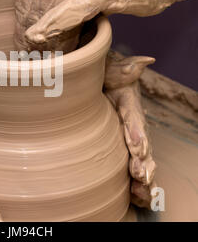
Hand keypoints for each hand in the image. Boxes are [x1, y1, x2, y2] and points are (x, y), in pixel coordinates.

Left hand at [104, 51, 156, 207]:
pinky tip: (137, 197)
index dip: (137, 133)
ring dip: (142, 176)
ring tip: (141, 192)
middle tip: (139, 176)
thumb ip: (129, 67)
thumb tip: (147, 60)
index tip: (137, 146)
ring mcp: (132, 138)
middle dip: (142, 162)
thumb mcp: (118, 71)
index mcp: (130, 107)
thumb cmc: (113, 79)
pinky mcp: (126, 146)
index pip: (135, 120)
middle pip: (142, 145)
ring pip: (142, 159)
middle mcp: (135, 126)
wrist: (111, 85)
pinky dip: (138, 181)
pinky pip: (135, 165)